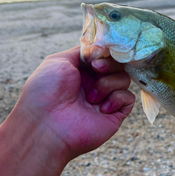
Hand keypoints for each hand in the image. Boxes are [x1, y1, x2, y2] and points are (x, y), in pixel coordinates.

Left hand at [16, 46, 134, 160]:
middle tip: (96, 70)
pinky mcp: (115, 115)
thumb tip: (99, 49)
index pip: (104, 56)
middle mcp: (94, 84)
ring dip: (109, 83)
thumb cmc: (46, 93)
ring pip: (124, 79)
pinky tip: (101, 108)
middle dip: (109, 65)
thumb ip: (81, 52)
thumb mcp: (58, 61)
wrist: (46, 126)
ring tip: (91, 98)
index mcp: (81, 72)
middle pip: (117, 65)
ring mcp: (105, 99)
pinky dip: (117, 99)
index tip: (95, 57)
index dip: (104, 53)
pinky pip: (128, 98)